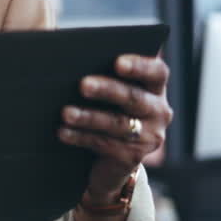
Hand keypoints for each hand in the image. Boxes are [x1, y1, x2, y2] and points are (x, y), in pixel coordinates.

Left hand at [59, 54, 172, 201]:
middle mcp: (158, 111)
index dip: (140, 66)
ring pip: (117, 123)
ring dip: (88, 117)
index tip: (118, 63)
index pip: (157, 72)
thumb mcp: (109, 93)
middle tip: (83, 85)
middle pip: (133, 97)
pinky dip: (80, 136)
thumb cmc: (103, 110)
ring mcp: (149, 137)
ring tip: (66, 112)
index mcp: (154, 88)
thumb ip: (102, 74)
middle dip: (106, 90)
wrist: (106, 159)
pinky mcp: (132, 157)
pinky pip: (104, 144)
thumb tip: (71, 61)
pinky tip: (63, 132)